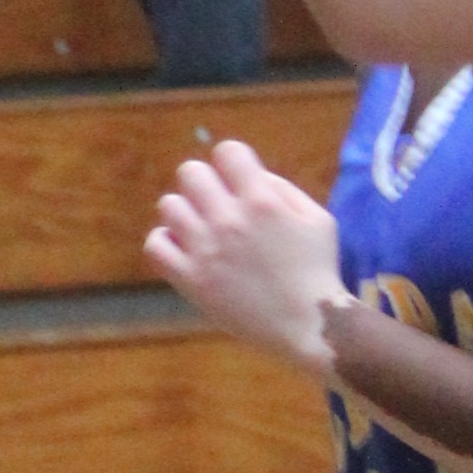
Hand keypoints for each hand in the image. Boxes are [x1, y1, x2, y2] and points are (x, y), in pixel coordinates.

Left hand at [146, 139, 347, 372]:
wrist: (306, 322)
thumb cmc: (316, 269)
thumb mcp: (317, 218)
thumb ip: (282, 189)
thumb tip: (252, 174)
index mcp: (261, 200)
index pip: (227, 151)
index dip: (231, 160)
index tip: (236, 178)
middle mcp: (228, 219)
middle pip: (190, 172)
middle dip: (203, 181)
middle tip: (214, 202)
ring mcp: (205, 249)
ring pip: (168, 205)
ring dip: (183, 211)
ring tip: (199, 227)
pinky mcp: (190, 278)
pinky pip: (154, 245)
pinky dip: (164, 241)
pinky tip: (182, 247)